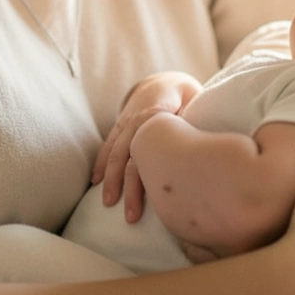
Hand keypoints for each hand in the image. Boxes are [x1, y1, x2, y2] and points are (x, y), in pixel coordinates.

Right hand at [92, 71, 201, 216]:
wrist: (162, 80)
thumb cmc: (185, 95)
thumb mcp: (194, 101)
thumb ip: (193, 120)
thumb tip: (199, 145)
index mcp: (155, 113)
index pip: (146, 145)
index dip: (144, 170)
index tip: (148, 193)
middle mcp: (136, 119)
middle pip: (127, 154)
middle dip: (125, 184)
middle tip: (130, 214)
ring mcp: (125, 122)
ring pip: (114, 151)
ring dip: (110, 178)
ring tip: (108, 203)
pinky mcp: (119, 126)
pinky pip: (108, 145)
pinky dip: (100, 164)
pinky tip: (96, 182)